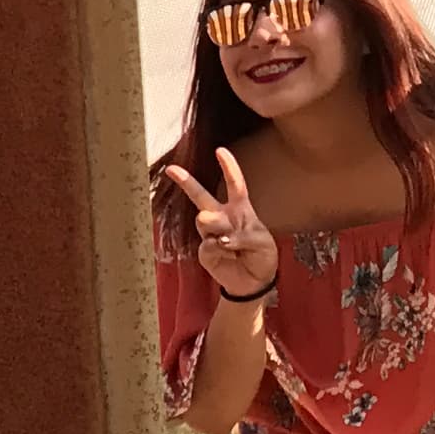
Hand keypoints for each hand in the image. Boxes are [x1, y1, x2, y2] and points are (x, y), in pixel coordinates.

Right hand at [159, 147, 280, 303]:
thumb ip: (243, 236)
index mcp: (240, 209)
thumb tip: (219, 240)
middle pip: (201, 196)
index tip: (219, 151)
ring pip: (204, 220)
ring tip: (225, 238)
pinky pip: (208, 245)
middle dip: (186, 181)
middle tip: (172, 169)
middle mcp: (222, 218)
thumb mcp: (262, 242)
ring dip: (214, 224)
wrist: (254, 282)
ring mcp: (211, 234)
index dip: (228, 167)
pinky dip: (219, 250)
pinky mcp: (205, 252)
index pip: (235, 184)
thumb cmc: (261, 256)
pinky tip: (228, 256)